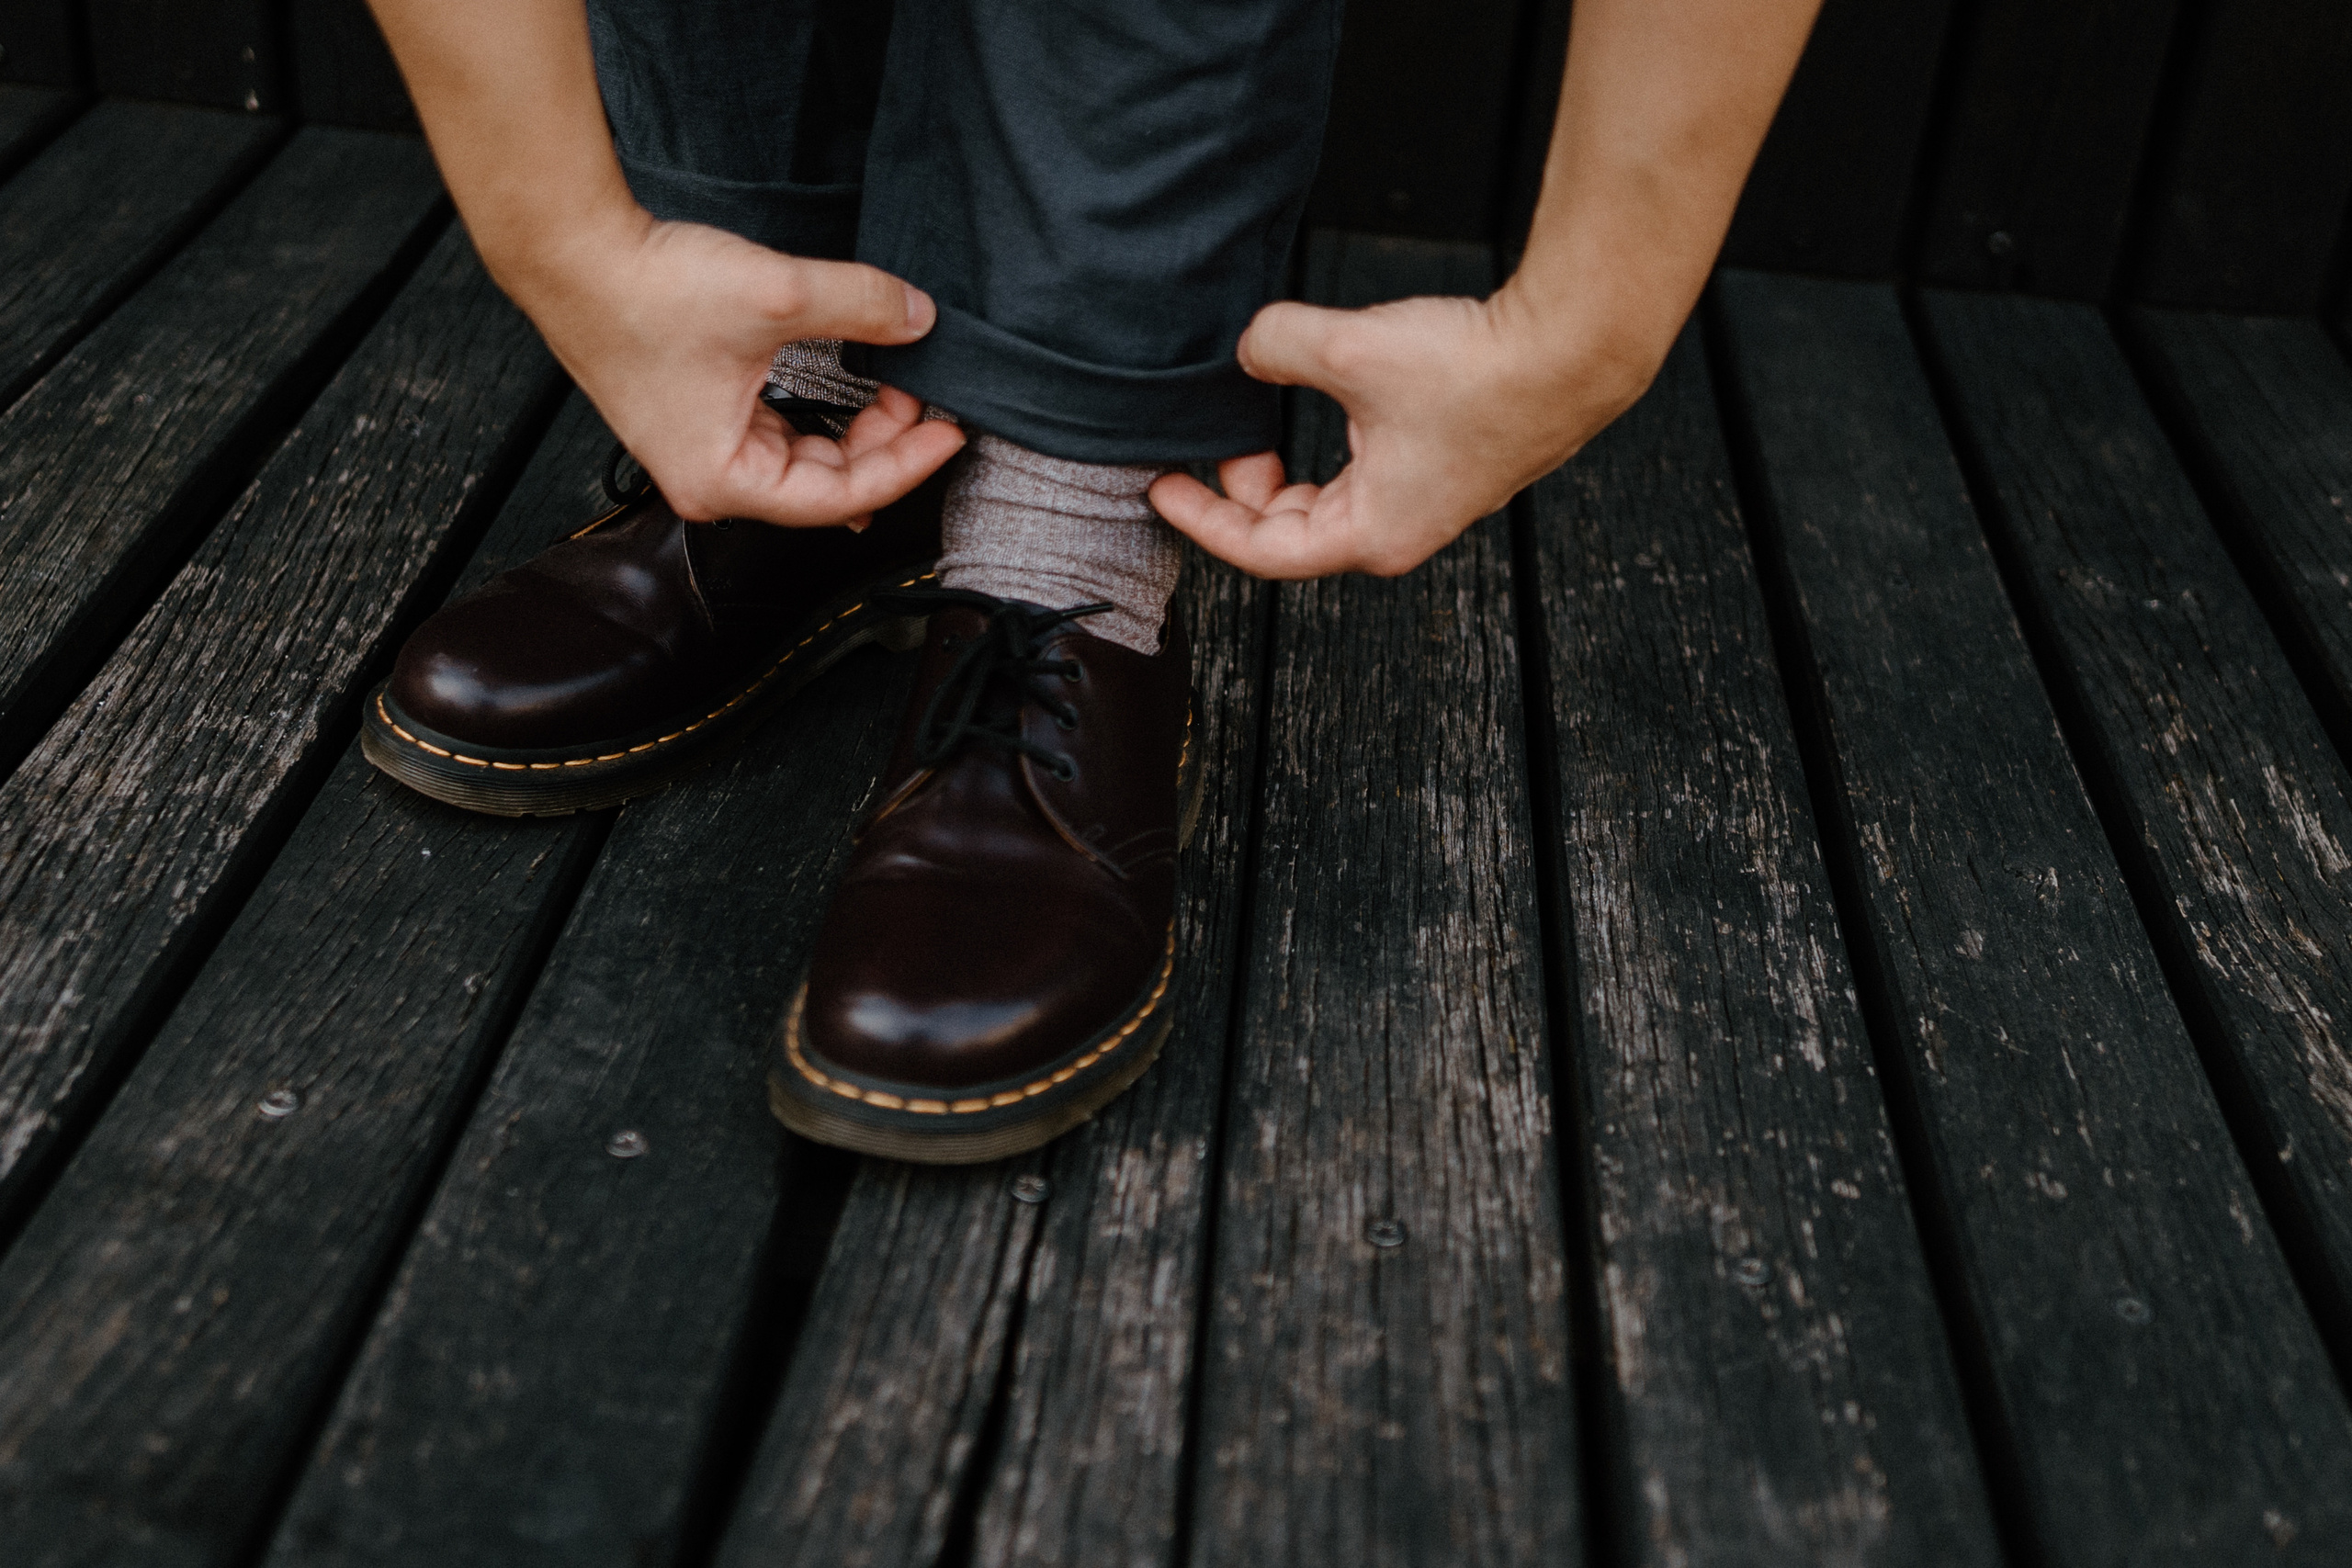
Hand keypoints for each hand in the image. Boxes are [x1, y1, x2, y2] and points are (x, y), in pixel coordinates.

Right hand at [514, 214, 965, 527]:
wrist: (574, 252)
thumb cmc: (644, 291)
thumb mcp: (775, 296)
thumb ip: (859, 308)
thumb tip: (917, 318)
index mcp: (723, 481)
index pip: (840, 498)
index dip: (905, 465)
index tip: (948, 433)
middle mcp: (710, 481)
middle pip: (826, 484)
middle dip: (884, 444)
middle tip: (927, 399)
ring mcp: (703, 450)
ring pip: (806, 457)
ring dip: (855, 427)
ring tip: (898, 386)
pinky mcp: (702, 416)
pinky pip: (781, 430)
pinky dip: (821, 411)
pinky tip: (852, 388)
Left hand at [1150, 290, 1656, 578]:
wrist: (1572, 351)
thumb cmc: (1477, 370)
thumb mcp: (1349, 350)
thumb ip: (1277, 348)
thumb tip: (1249, 351)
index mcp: (1371, 535)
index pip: (1261, 552)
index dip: (1203, 520)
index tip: (1162, 489)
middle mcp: (1399, 532)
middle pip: (1292, 532)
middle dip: (1247, 488)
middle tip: (1226, 435)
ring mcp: (1427, 502)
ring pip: (1329, 497)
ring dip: (1291, 463)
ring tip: (1271, 409)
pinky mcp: (1445, 465)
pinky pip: (1365, 468)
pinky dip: (1331, 440)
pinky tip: (1331, 393)